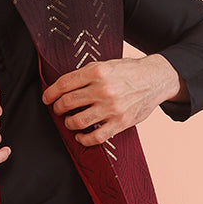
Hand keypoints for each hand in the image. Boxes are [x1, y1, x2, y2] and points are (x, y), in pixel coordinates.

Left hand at [42, 55, 185, 146]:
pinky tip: (80, 136)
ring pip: (77, 121)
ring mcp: (112, 107)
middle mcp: (103, 89)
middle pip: (67, 103)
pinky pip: (95, 137)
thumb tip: (63, 87)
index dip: (50, 93)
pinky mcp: (120, 123)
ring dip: (68, 123)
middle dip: (57, 108)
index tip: (46, 98)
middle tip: (58, 110)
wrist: (156, 79)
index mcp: (97, 71)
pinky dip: (83, 139)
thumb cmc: (129, 71)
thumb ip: (87, 74)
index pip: (64, 84)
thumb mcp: (106, 64)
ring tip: (69, 121)